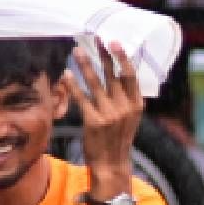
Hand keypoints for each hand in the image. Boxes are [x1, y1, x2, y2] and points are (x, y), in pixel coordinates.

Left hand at [61, 40, 142, 194]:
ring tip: (77, 51)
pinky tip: (67, 74)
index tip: (114, 43)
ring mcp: (109, 115)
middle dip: (104, 56)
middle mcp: (125, 108)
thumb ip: (125, 99)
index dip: (122, 58)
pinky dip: (73, 85)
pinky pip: (81, 98)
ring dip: (86, 65)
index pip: (131, 76)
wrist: (112, 164)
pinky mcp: (93, 121)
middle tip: (96, 39)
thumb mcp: (129, 119)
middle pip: (113, 75)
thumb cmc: (118, 139)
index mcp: (137, 106)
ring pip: (95, 83)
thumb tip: (117, 74)